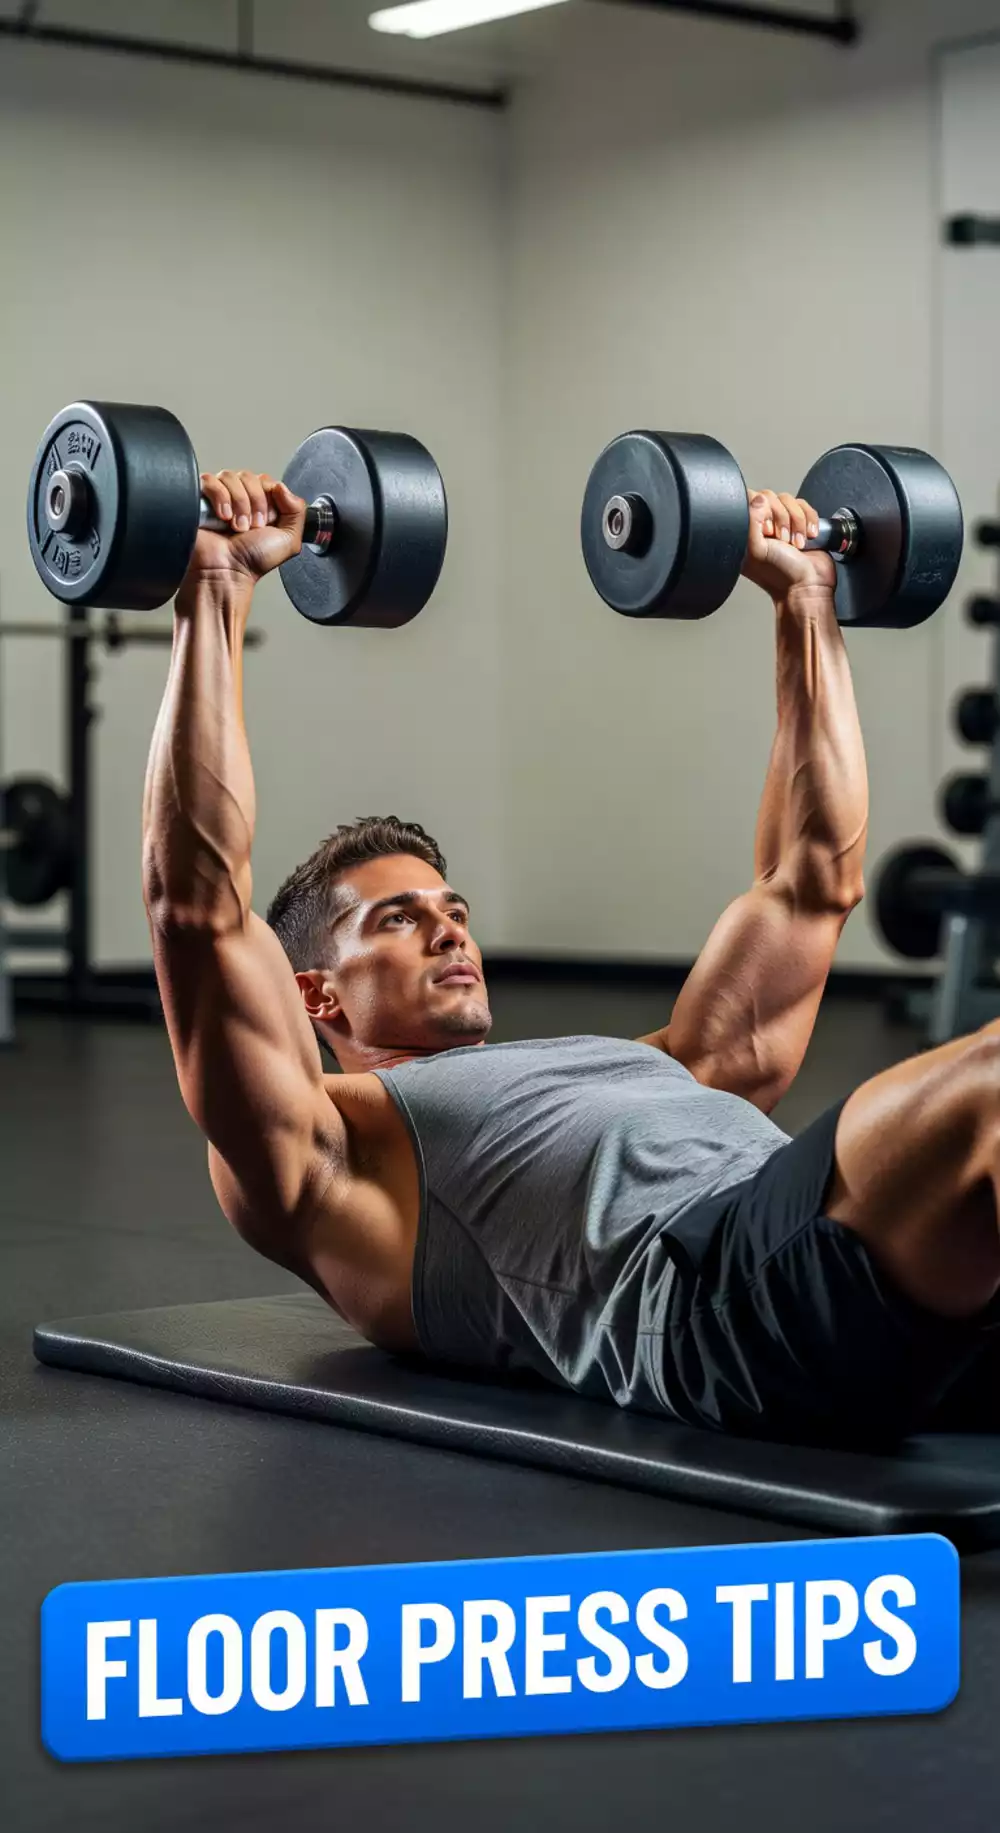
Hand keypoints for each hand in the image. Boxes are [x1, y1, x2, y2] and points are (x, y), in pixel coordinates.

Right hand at [181, 470, 307, 591]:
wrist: (227, 571)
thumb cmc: (252, 561)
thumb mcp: (289, 539)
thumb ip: (297, 511)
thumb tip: (281, 486)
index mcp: (261, 505)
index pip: (266, 481)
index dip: (268, 498)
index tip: (266, 521)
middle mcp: (240, 498)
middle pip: (249, 476)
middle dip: (254, 502)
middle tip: (252, 526)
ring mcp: (219, 497)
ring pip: (231, 477)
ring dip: (239, 503)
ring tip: (237, 527)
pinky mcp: (200, 498)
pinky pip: (210, 481)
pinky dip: (220, 497)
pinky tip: (223, 517)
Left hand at [741, 488, 836, 600]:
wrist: (808, 586)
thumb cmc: (781, 576)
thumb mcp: (757, 550)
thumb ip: (751, 522)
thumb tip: (758, 499)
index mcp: (745, 533)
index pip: (749, 500)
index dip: (761, 511)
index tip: (767, 530)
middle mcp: (762, 527)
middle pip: (770, 497)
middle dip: (781, 518)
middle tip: (782, 539)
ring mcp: (782, 523)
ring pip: (788, 500)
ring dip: (797, 521)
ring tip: (796, 542)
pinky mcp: (801, 523)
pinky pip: (804, 506)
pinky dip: (809, 520)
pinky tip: (808, 537)